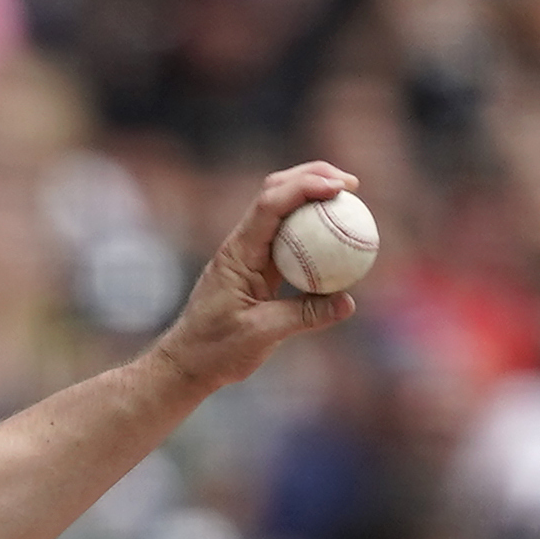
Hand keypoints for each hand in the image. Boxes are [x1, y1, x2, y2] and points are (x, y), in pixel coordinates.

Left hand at [149, 163, 362, 394]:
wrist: (187, 362)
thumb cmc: (215, 350)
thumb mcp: (261, 334)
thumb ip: (305, 316)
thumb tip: (348, 302)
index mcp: (238, 254)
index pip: (270, 206)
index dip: (305, 187)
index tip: (339, 188)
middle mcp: (242, 245)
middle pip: (276, 192)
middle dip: (313, 176)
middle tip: (352, 184)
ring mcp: (249, 254)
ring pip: (282, 209)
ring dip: (312, 196)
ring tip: (349, 199)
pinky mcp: (258, 267)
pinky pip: (289, 238)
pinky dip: (312, 229)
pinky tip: (337, 235)